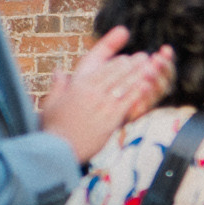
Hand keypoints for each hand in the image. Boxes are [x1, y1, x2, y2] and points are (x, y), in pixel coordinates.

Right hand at [41, 27, 174, 162]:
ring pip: (124, 84)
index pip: (100, 68)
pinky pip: (128, 101)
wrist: (60, 147)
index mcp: (78, 85)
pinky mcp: (111, 118)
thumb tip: (58, 71)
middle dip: (131, 64)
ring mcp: (102, 104)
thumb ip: (58, 85)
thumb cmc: (54, 127)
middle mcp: (92, 91)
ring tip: (151, 66)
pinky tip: (148, 85)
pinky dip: (138, 91)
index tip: (125, 58)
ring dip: (138, 73)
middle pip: (115, 73)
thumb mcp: (52, 103)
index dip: (115, 61)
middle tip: (144, 57)